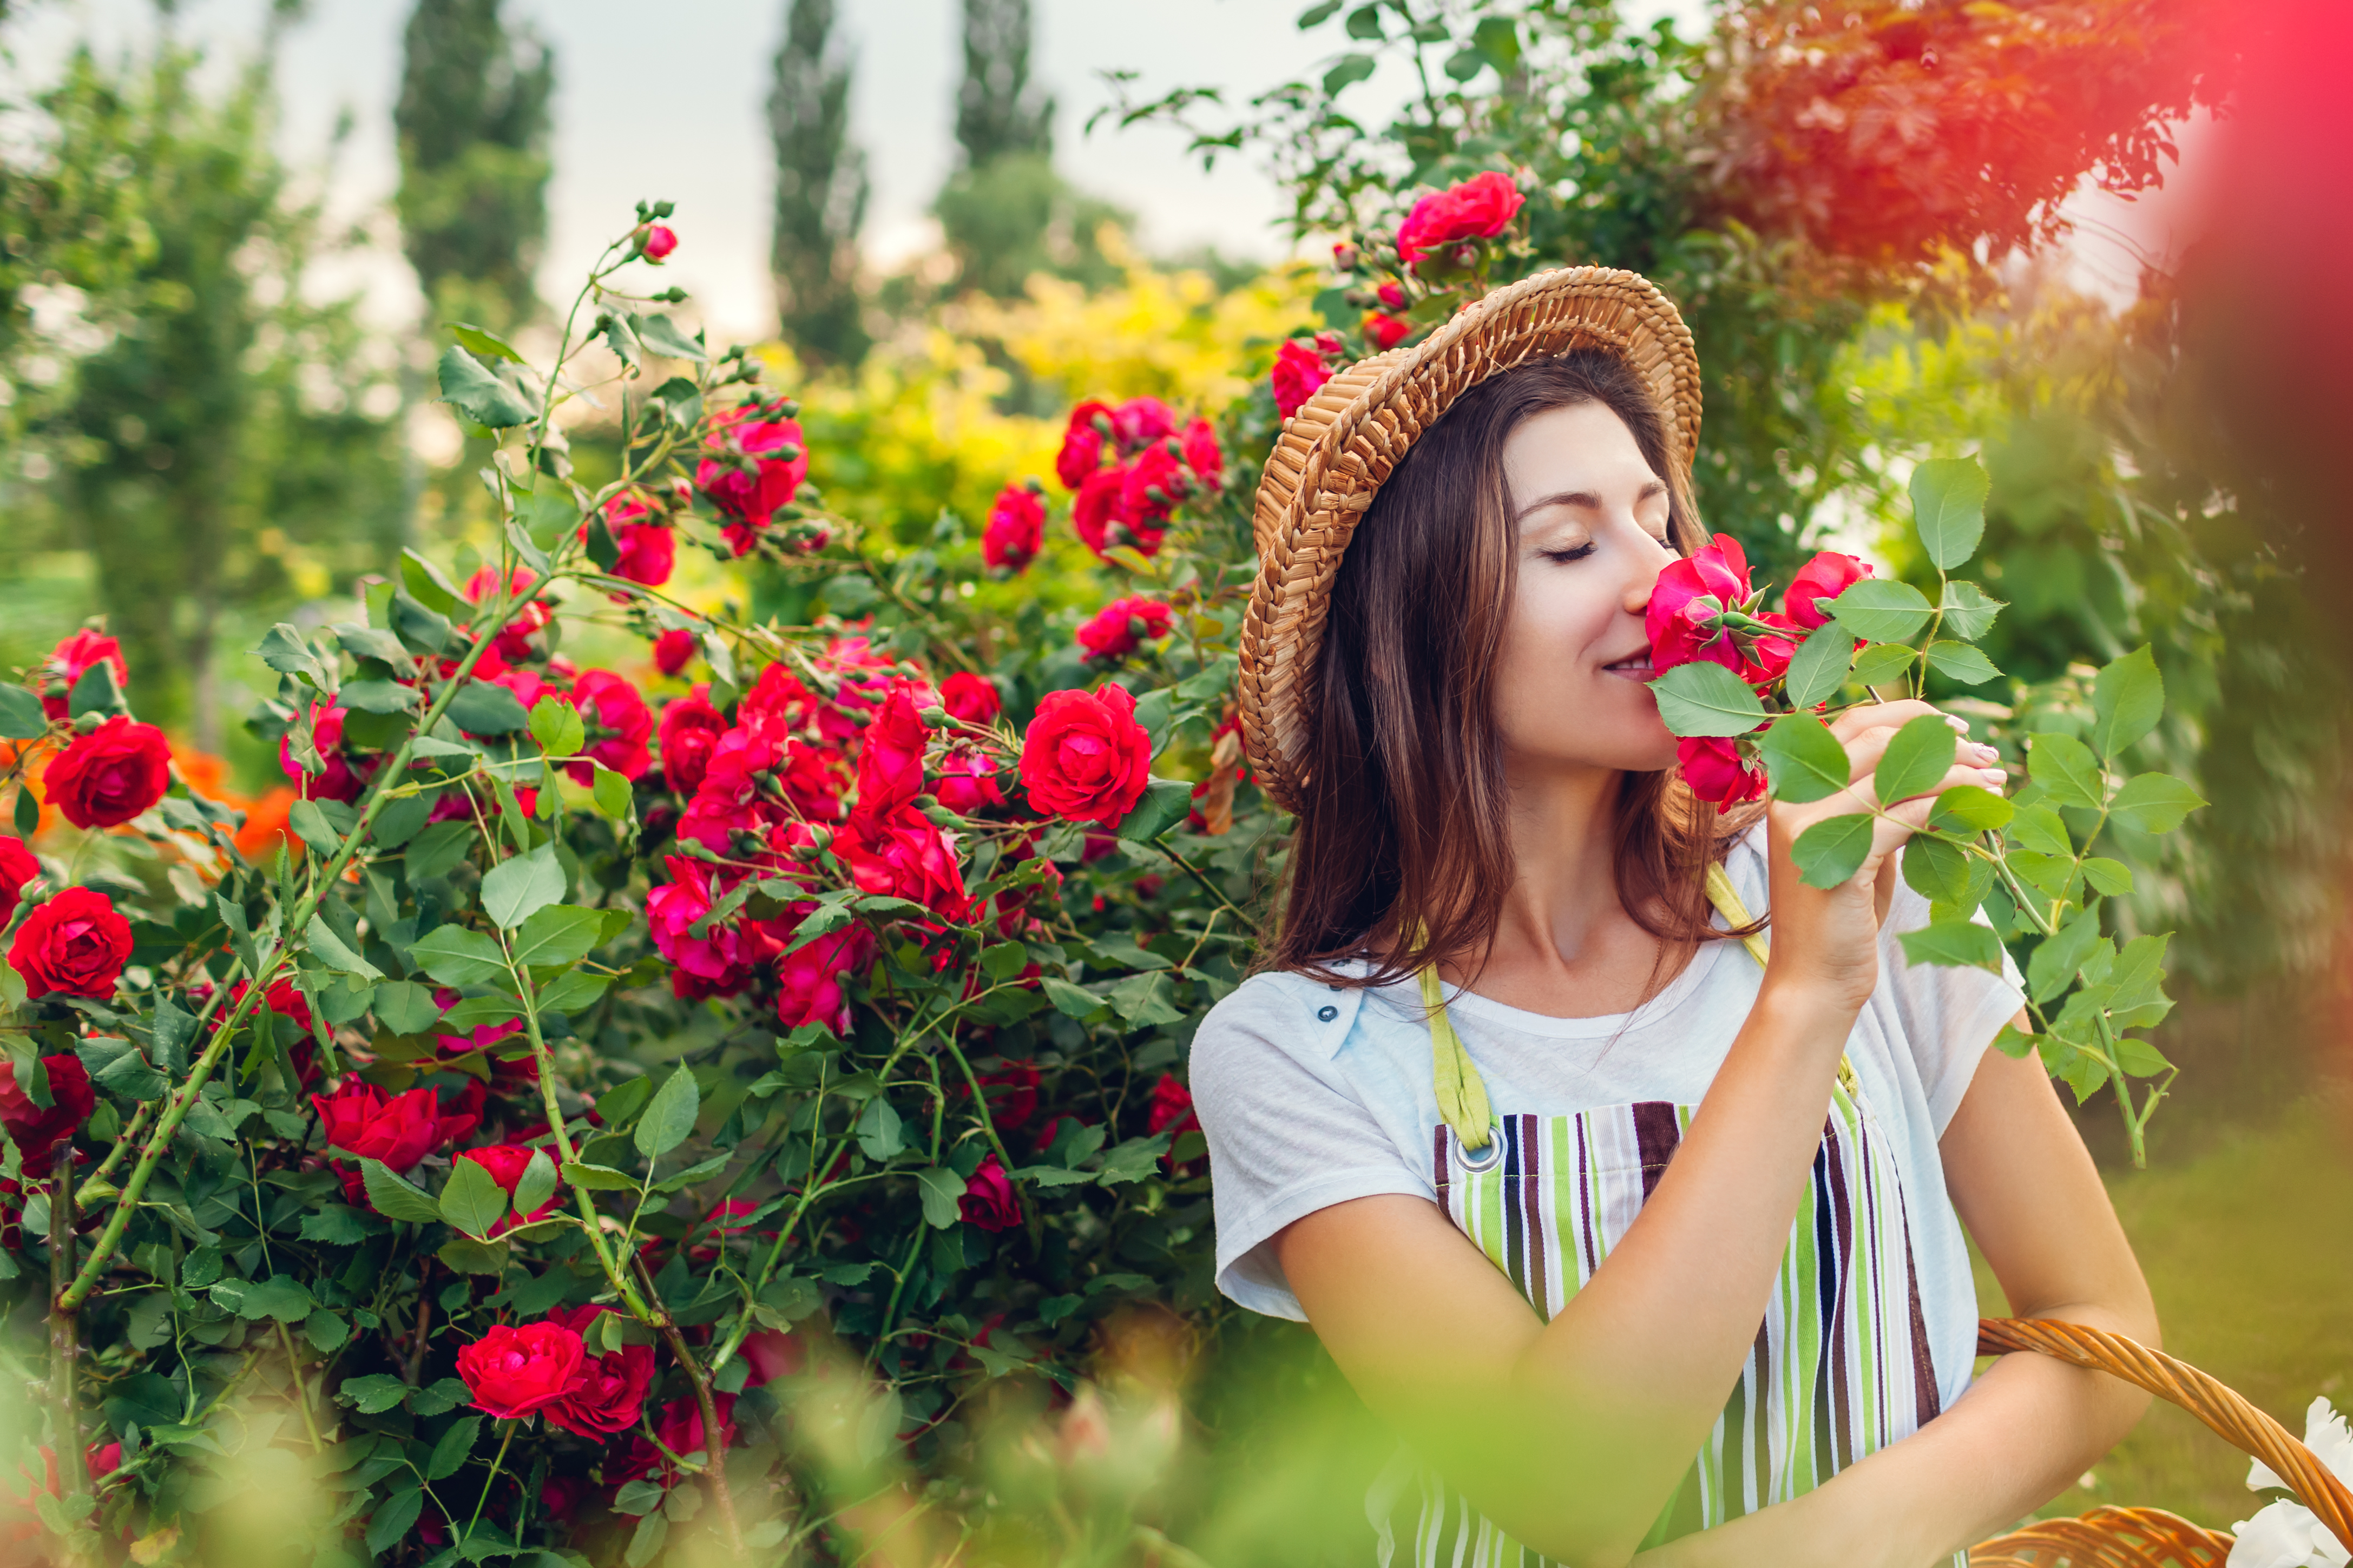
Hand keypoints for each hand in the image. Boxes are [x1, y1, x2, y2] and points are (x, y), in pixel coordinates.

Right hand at [1762, 699, 2005, 1012]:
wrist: (1815, 979)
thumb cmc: (1842, 914)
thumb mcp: (1860, 845)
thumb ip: (1880, 802)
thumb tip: (1937, 764)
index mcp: (1792, 786)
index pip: (1851, 724)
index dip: (1907, 714)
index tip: (1955, 727)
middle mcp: (1792, 798)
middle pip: (1872, 736)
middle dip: (1938, 737)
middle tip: (1986, 754)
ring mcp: (1809, 827)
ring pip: (1894, 771)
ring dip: (1954, 770)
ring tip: (1994, 781)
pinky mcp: (1838, 858)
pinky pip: (1902, 815)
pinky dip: (1946, 806)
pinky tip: (1975, 813)